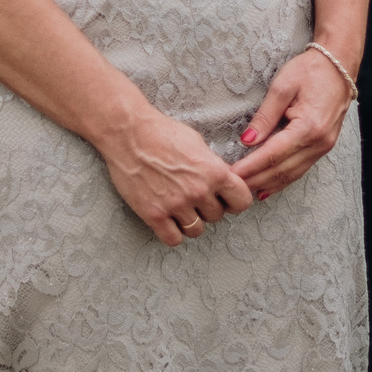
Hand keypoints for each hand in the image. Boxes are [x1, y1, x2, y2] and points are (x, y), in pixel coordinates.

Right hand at [95, 106, 255, 244]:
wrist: (129, 133)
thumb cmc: (163, 132)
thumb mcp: (198, 144)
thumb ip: (214, 166)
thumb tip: (225, 182)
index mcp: (215, 172)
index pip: (242, 202)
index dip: (235, 201)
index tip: (226, 198)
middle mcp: (198, 192)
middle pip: (217, 216)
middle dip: (208, 208)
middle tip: (194, 196)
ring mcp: (176, 205)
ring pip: (196, 230)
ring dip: (191, 221)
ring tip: (181, 207)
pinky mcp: (154, 215)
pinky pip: (173, 239)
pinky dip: (173, 233)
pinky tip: (168, 220)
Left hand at [232, 45, 356, 198]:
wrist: (339, 66)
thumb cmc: (310, 71)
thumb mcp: (282, 87)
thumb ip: (264, 116)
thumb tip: (246, 141)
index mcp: (309, 127)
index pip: (273, 154)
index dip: (250, 167)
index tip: (231, 176)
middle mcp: (319, 142)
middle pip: (282, 169)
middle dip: (256, 180)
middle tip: (232, 187)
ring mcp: (324, 147)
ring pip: (292, 174)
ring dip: (268, 184)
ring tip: (245, 191)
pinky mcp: (324, 146)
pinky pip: (301, 169)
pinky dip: (283, 180)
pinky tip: (267, 187)